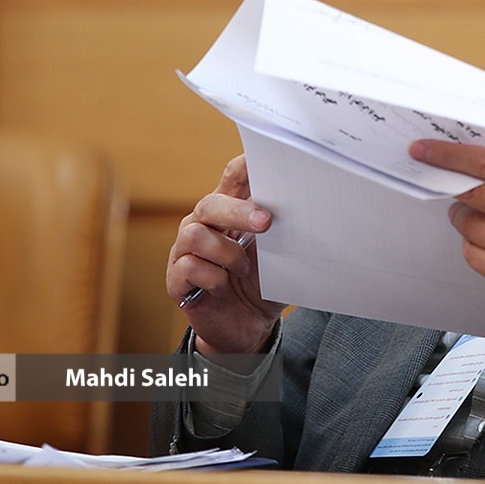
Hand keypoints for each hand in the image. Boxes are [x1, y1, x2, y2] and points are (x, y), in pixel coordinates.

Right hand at [166, 155, 284, 355]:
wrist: (248, 326)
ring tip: (243, 269)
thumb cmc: (264, 283)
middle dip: (238, 211)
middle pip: (211, 203)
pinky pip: (188, 267)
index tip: (260, 157)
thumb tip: (308, 209)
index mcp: (230, 212)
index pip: (232, 177)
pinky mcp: (176, 279)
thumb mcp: (279, 254)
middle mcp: (204, 225)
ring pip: (195, 233)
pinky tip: (224, 285)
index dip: (243, 165)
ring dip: (226, 252)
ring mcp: (186, 251)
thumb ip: (284, 231)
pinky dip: (212, 277)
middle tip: (266, 222)